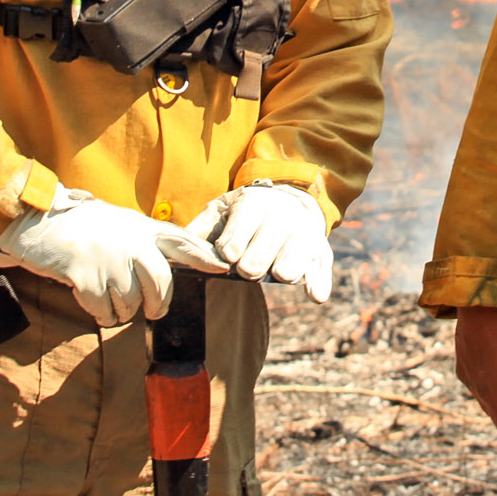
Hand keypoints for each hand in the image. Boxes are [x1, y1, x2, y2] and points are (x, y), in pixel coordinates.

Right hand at [0, 188, 193, 325]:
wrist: (39, 222)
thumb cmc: (82, 226)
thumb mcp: (120, 224)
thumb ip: (144, 241)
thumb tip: (167, 269)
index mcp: (142, 228)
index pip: (182, 241)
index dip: (204, 256)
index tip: (222, 267)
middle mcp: (131, 242)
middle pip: (161, 283)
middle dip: (158, 304)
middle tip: (153, 312)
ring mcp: (110, 259)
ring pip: (132, 302)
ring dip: (122, 310)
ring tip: (109, 299)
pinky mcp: (87, 277)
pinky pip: (105, 310)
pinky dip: (101, 314)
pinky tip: (93, 303)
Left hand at [168, 182, 332, 302]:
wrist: (287, 200)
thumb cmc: (244, 214)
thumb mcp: (221, 212)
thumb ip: (199, 230)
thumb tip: (174, 250)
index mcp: (253, 204)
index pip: (244, 224)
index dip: (235, 241)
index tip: (229, 256)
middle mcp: (281, 215)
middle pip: (271, 239)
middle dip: (259, 256)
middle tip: (248, 270)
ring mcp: (303, 231)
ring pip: (299, 249)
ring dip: (290, 263)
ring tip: (282, 275)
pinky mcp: (318, 248)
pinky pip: (321, 265)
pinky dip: (319, 280)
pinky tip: (316, 295)